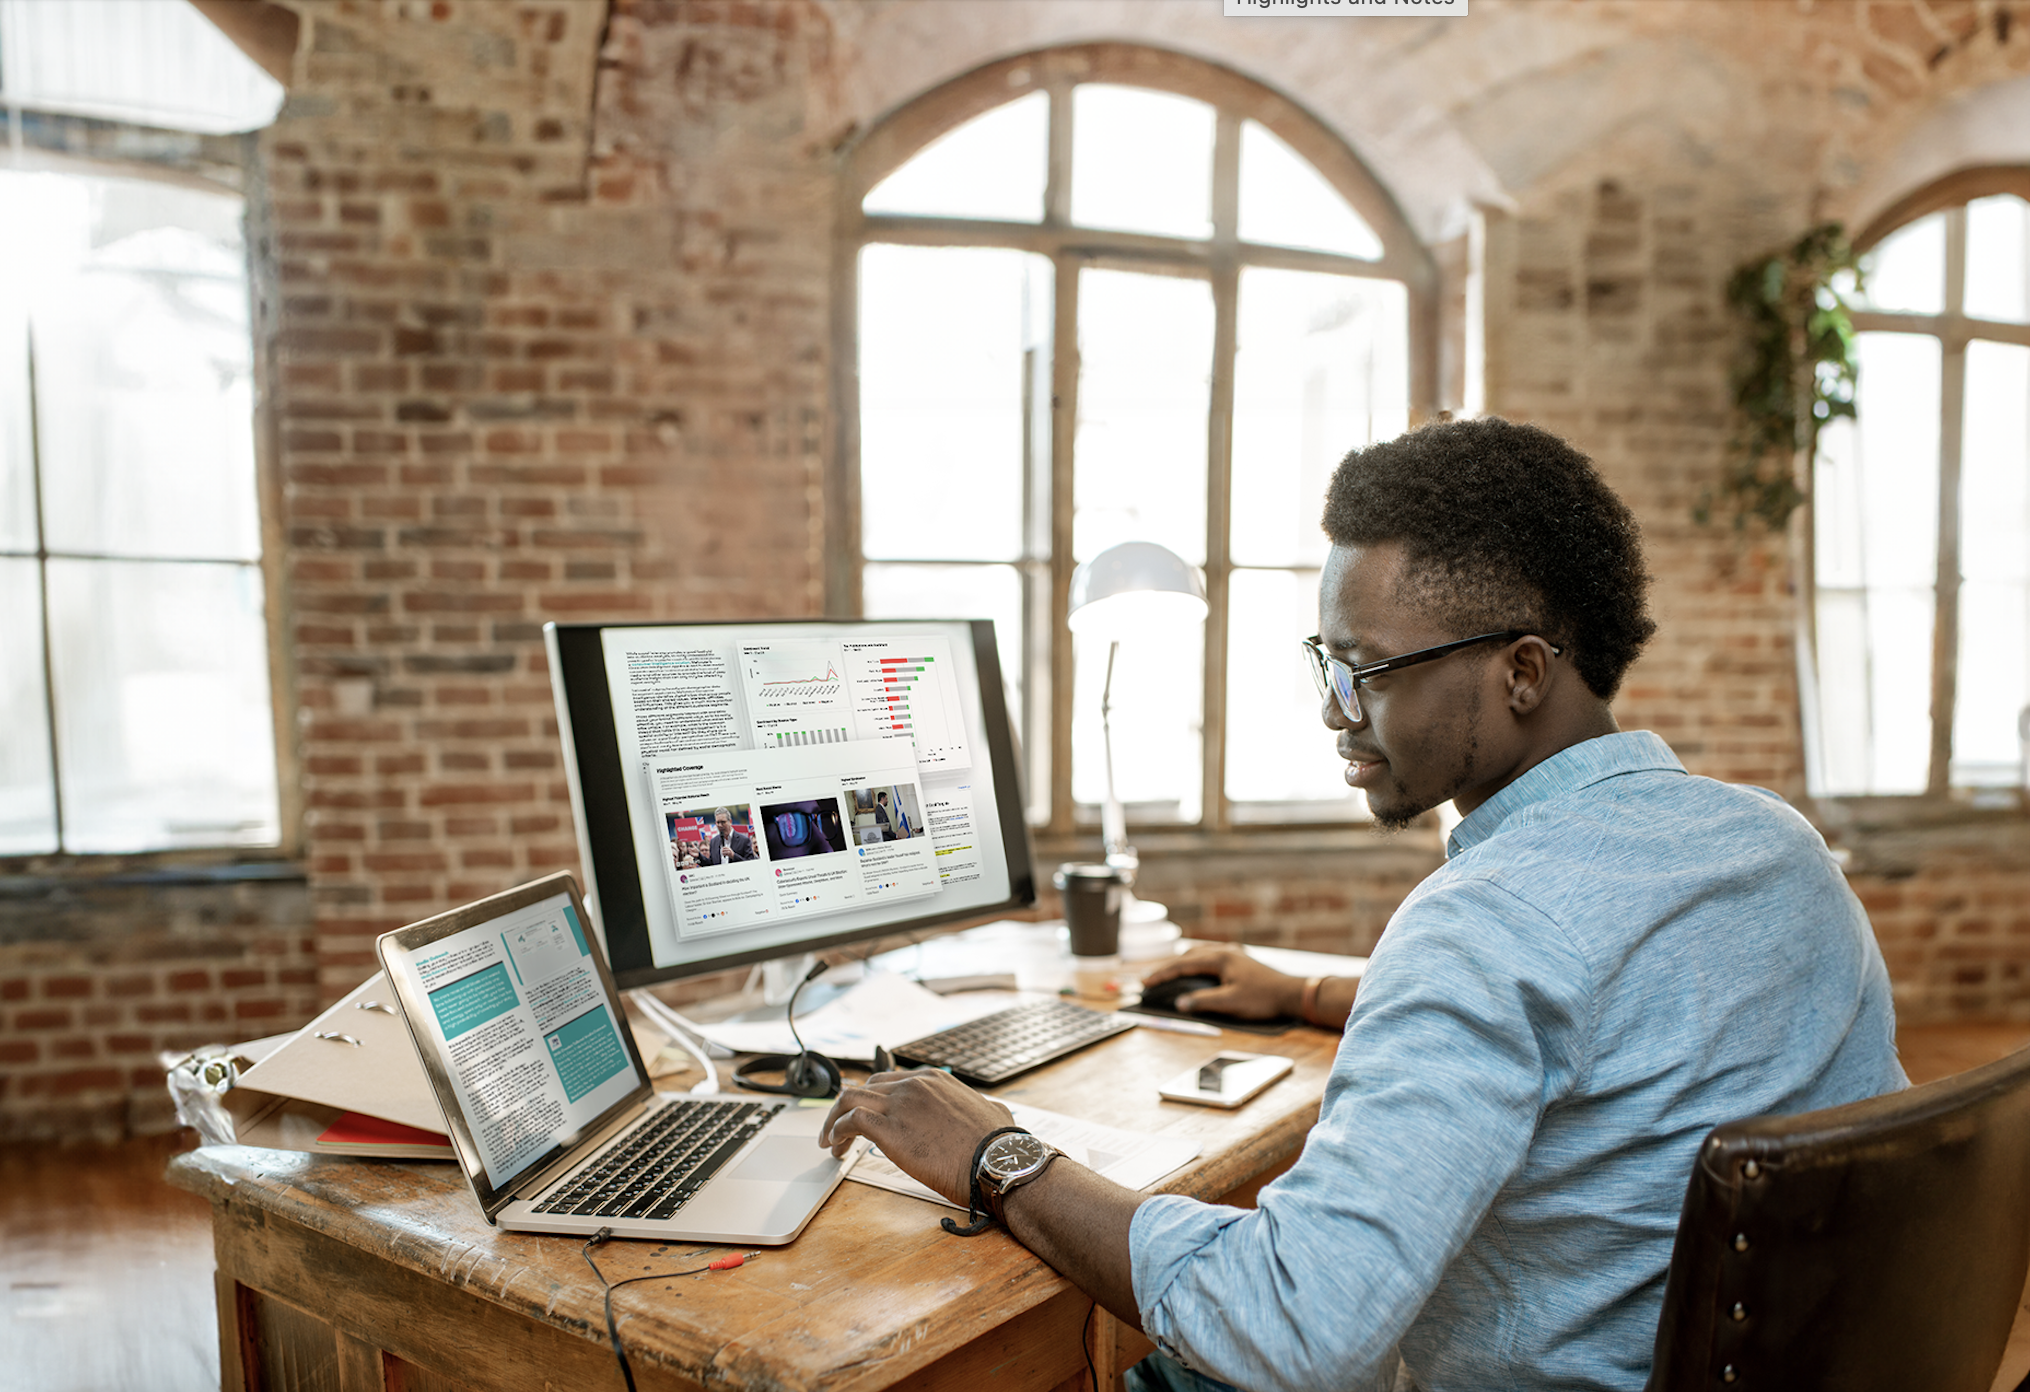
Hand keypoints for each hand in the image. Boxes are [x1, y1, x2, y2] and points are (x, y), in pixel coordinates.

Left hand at [819, 1068, 1014, 1206]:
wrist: (997, 1161)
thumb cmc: (998, 1145)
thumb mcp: (992, 1111)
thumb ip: (980, 1107)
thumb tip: (990, 1113)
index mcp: (934, 1080)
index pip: (889, 1081)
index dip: (872, 1099)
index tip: (865, 1115)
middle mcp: (914, 1085)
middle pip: (865, 1087)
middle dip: (849, 1108)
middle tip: (842, 1130)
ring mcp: (900, 1104)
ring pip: (850, 1099)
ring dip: (834, 1119)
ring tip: (830, 1141)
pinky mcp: (890, 1130)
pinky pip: (850, 1121)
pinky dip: (836, 1132)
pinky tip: (836, 1147)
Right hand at [1140, 947, 1303, 1019]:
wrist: (1292, 994)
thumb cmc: (1263, 998)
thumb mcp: (1230, 1003)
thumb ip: (1203, 1002)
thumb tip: (1179, 1003)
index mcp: (1220, 958)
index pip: (1182, 965)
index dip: (1162, 975)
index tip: (1145, 983)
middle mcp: (1225, 951)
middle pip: (1188, 956)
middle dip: (1168, 968)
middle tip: (1151, 980)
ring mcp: (1233, 954)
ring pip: (1199, 954)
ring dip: (1182, 963)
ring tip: (1168, 974)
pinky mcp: (1240, 961)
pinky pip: (1211, 957)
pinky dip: (1196, 963)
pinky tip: (1196, 971)